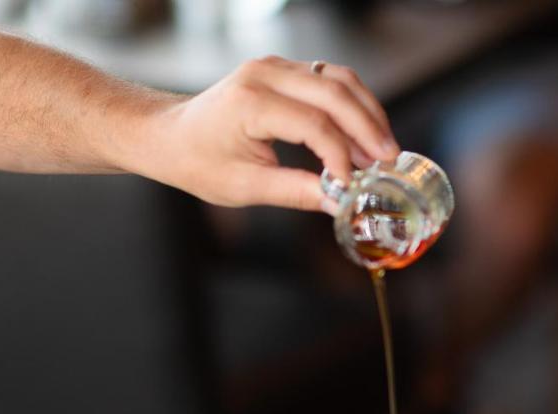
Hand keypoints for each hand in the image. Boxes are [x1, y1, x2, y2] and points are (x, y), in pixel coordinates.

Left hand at [138, 56, 399, 209]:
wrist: (169, 135)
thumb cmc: (197, 161)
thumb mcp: (245, 187)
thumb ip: (297, 192)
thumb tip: (340, 204)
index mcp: (250, 103)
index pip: (313, 125)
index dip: (341, 156)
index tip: (354, 185)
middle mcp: (265, 74)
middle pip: (335, 93)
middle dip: (368, 128)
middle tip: (388, 161)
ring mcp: (276, 67)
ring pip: (339, 79)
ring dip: (367, 112)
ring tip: (383, 149)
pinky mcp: (284, 70)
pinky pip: (330, 80)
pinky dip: (353, 105)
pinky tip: (364, 134)